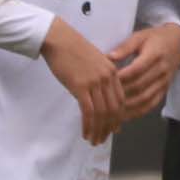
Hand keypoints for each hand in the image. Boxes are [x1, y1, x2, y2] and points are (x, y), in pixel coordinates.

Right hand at [41, 19, 129, 144]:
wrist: (58, 39)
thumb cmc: (72, 50)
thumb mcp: (93, 63)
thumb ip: (99, 78)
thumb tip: (97, 96)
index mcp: (112, 71)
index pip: (120, 100)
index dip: (118, 117)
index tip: (114, 129)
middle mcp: (107, 78)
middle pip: (114, 109)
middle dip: (109, 128)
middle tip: (102, 139)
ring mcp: (95, 82)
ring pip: (102, 113)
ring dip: (98, 130)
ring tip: (94, 140)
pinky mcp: (81, 86)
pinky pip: (88, 112)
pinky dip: (88, 125)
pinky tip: (85, 133)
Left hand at [104, 21, 179, 122]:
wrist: (178, 43)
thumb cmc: (155, 38)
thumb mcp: (140, 36)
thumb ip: (124, 47)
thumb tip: (108, 57)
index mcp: (155, 54)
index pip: (136, 69)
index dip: (121, 77)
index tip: (105, 81)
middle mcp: (162, 70)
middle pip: (140, 86)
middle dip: (121, 93)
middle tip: (104, 98)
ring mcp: (164, 82)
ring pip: (145, 98)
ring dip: (128, 106)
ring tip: (111, 110)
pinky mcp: (164, 90)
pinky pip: (151, 104)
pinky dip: (138, 111)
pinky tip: (125, 116)